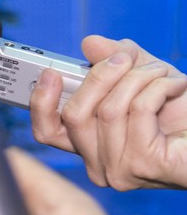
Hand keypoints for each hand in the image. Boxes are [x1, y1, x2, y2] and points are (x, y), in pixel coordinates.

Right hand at [30, 35, 186, 189]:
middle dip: (99, 76)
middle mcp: (98, 165)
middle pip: (74, 115)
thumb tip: (90, 44)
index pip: (47, 132)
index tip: (51, 73)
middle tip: (123, 57)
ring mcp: (119, 170)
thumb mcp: (141, 76)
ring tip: (161, 72)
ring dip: (138, 78)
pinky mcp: (145, 166)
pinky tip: (175, 86)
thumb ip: (113, 59)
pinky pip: (138, 111)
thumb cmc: (181, 113)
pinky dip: (159, 87)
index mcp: (89, 147)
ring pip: (108, 110)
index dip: (42, 102)